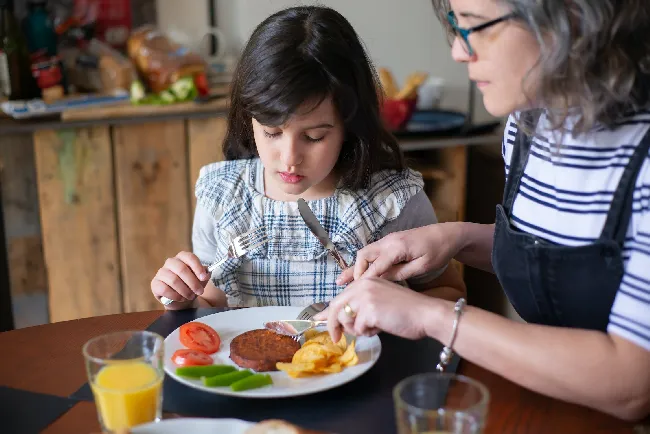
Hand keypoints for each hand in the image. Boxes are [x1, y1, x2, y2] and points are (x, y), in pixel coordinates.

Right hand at [151, 251, 209, 307]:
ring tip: (190, 296)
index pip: (190, 257)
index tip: (204, 278)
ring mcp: (161, 272)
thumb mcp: (201, 280)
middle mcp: (171, 262)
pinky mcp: (155, 284)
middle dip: (193, 282)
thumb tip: (206, 273)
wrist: (182, 299)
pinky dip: (175, 296)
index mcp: (182, 257)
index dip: (197, 267)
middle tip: (199, 291)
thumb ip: (205, 275)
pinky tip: (180, 298)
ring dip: (185, 291)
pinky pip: (164, 289)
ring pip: (174, 280)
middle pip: (181, 269)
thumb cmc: (191, 286)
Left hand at [314, 277, 437, 342]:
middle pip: (336, 307)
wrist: (426, 314)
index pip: (339, 298)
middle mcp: (363, 285)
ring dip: (356, 330)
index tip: (317, 321)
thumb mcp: (380, 302)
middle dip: (333, 326)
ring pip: (345, 319)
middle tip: (335, 338)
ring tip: (373, 328)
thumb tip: (342, 318)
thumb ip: (362, 306)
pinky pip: (358, 328)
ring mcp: (365, 297)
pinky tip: (381, 328)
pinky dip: (368, 333)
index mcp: (365, 282)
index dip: (327, 313)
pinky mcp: (369, 310)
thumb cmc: (407, 311)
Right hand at [337, 224, 460, 284]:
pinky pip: (373, 252)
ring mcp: (389, 239)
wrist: (448, 234)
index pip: (375, 266)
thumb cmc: (438, 251)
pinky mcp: (391, 241)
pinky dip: (364, 262)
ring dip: (357, 266)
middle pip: (364, 255)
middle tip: (348, 288)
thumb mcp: (422, 266)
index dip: (364, 281)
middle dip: (355, 272)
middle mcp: (389, 241)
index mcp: (397, 248)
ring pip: (365, 252)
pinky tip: (358, 272)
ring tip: (342, 281)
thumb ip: (401, 273)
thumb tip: (381, 280)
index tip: (354, 294)